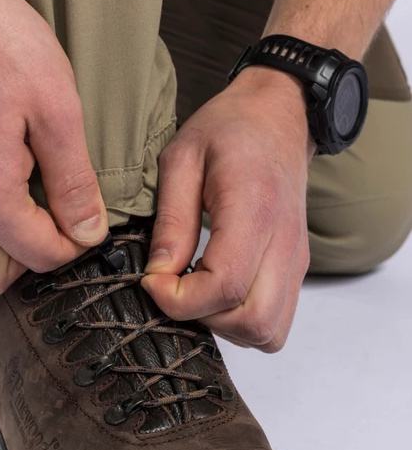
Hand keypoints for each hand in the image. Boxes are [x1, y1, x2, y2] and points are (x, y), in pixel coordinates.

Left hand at [142, 67, 313, 351]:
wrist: (278, 117)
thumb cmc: (229, 130)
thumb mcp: (181, 159)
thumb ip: (171, 221)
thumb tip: (158, 275)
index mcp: (254, 210)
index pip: (224, 285)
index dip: (178, 298)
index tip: (151, 280)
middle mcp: (284, 243)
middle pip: (253, 322)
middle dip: (203, 319)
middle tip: (174, 288)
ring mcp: (296, 259)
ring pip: (268, 332)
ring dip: (224, 324)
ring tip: (195, 290)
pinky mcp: (297, 266)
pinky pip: (275, 320)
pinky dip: (242, 320)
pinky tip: (217, 290)